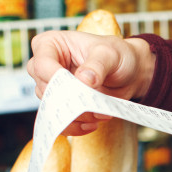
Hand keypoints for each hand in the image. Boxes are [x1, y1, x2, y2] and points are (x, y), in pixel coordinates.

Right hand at [26, 31, 155, 134]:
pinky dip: (75, 126)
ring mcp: (52, 87)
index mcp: (50, 44)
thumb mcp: (110, 54)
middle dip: (70, 101)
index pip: (41, 64)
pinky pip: (59, 122)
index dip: (56, 79)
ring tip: (100, 112)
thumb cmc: (117, 55)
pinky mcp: (61, 104)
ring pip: (52, 108)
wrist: (129, 74)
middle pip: (45, 90)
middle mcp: (46, 66)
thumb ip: (97, 65)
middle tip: (94, 104)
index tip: (79, 87)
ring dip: (76, 115)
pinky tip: (92, 124)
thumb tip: (84, 80)